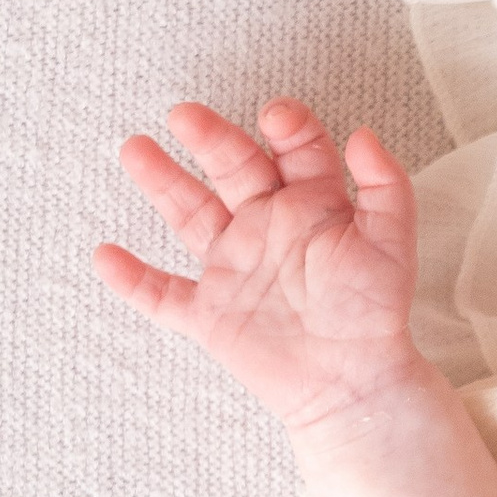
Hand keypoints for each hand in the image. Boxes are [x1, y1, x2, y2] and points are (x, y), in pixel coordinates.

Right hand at [94, 98, 421, 431]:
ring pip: (190, 215)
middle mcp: (268, 228)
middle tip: (185, 114)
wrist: (355, 383)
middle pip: (234, 169)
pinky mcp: (211, 315)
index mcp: (312, 205)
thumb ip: (386, 187)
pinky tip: (105, 255)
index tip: (276, 117)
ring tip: (135, 148)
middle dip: (211, 138)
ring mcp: (235, 269)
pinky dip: (132, 280)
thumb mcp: (392, 243)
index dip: (287, 127)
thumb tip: (364, 134)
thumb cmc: (375, 312)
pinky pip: (162, 296)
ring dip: (162, 182)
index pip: (294, 151)